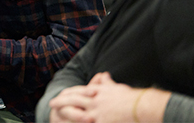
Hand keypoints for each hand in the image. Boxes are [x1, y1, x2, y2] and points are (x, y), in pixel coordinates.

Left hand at [49, 72, 167, 122]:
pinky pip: (84, 122)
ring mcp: (96, 113)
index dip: (69, 93)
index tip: (61, 93)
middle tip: (51, 103)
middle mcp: (94, 101)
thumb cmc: (133, 98)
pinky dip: (78, 122)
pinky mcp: (100, 122)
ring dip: (65, 113)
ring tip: (55, 114)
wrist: (142, 107)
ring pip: (75, 113)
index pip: (79, 91)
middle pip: (73, 100)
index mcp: (98, 91)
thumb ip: (107, 83)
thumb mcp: (117, 88)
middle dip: (61, 101)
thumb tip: (103, 75)